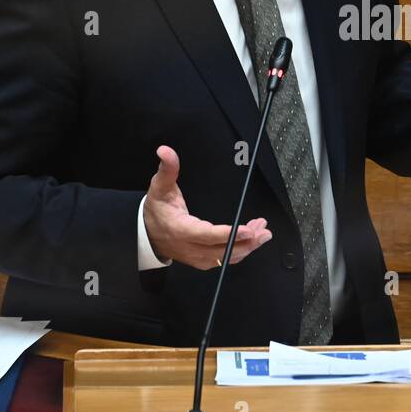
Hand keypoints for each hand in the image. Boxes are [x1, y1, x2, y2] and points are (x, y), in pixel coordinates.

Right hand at [143, 145, 271, 269]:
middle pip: (221, 250)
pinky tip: (251, 240)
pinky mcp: (202, 260)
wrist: (146, 234)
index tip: (246, 229)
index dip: (227, 234)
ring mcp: (196, 257)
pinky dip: (240, 252)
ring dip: (247, 246)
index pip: (206, 234)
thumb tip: (165, 150)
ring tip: (263, 232)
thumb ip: (167, 169)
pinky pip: (224, 261)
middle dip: (246, 242)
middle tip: (264, 231)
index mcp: (181, 229)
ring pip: (226, 257)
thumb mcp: (159, 187)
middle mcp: (190, 247)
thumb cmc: (156, 210)